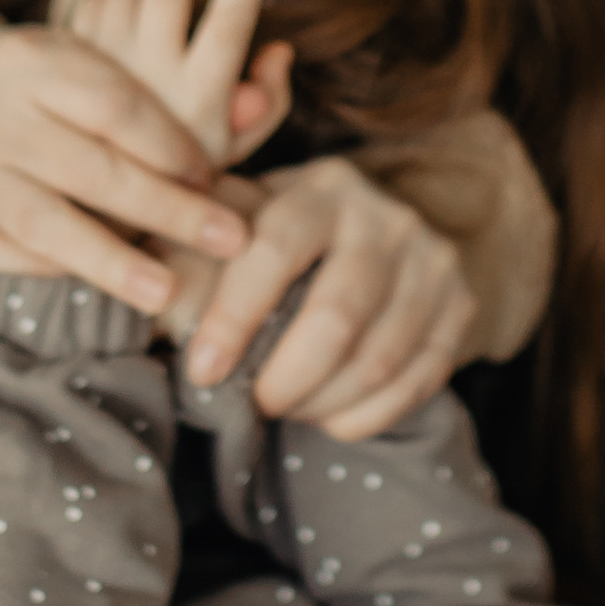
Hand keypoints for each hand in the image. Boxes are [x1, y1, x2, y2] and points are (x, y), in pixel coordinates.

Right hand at [0, 28, 250, 311]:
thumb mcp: (113, 79)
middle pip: (91, 169)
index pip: (113, 105)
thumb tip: (258, 101)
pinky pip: (13, 263)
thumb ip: (194, 93)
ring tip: (166, 292)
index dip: (170, 144)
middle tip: (229, 240)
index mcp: (33, 60)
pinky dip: (63, 282)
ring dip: (114, 262)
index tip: (214, 176)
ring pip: (48, 224)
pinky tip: (106, 300)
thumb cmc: (67, 106)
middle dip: (167, 209)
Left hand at [69, 0, 293, 166]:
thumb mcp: (237, 153)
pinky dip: (114, 0)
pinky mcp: (73, 65)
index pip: (229, 17)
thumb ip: (267, 104)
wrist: (94, 212)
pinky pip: (95, 6)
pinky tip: (129, 12)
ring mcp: (106, 67)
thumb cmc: (179, 181)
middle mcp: (150, 76)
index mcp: (199, 97)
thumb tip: (278, 49)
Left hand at [185, 157, 471, 437]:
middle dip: (285, 377)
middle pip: (336, 316)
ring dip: (322, 402)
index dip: (234, 315)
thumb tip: (144, 284)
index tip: (201, 369)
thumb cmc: (289, 235)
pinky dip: (365, 415)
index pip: (275, 248)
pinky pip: (415, 383)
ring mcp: (432, 263)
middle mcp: (387, 217)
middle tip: (252, 402)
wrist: (389, 232)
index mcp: (322, 187)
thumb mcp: (245, 217)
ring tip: (286, 407)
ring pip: (377, 358)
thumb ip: (196, 241)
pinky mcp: (459, 308)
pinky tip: (331, 418)